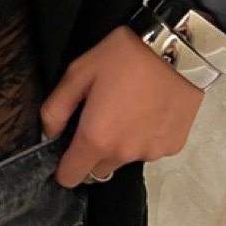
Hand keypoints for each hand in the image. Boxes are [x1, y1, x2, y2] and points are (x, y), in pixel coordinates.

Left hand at [40, 25, 204, 187]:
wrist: (177, 49)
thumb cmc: (128, 56)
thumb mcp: (78, 73)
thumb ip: (56, 108)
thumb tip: (48, 131)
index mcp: (97, 137)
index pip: (70, 177)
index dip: (63, 166)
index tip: (66, 151)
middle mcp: (124, 152)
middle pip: (98, 169)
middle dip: (92, 151)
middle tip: (98, 116)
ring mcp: (151, 152)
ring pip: (124, 158)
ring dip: (120, 143)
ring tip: (126, 107)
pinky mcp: (172, 145)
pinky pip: (149, 149)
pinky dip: (144, 136)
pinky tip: (146, 110)